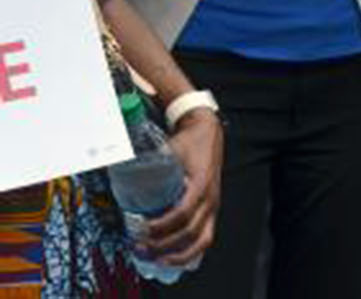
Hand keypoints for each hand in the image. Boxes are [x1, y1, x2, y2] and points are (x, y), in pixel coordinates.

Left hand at [144, 109, 222, 265]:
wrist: (208, 133)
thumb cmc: (188, 141)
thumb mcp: (169, 148)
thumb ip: (147, 160)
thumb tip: (116, 168)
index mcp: (201, 183)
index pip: (183, 212)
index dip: (162, 225)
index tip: (142, 229)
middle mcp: (210, 198)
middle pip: (189, 232)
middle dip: (163, 245)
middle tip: (140, 247)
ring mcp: (213, 206)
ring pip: (201, 240)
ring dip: (177, 254)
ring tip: (154, 259)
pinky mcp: (211, 211)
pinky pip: (206, 238)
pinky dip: (191, 253)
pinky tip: (173, 259)